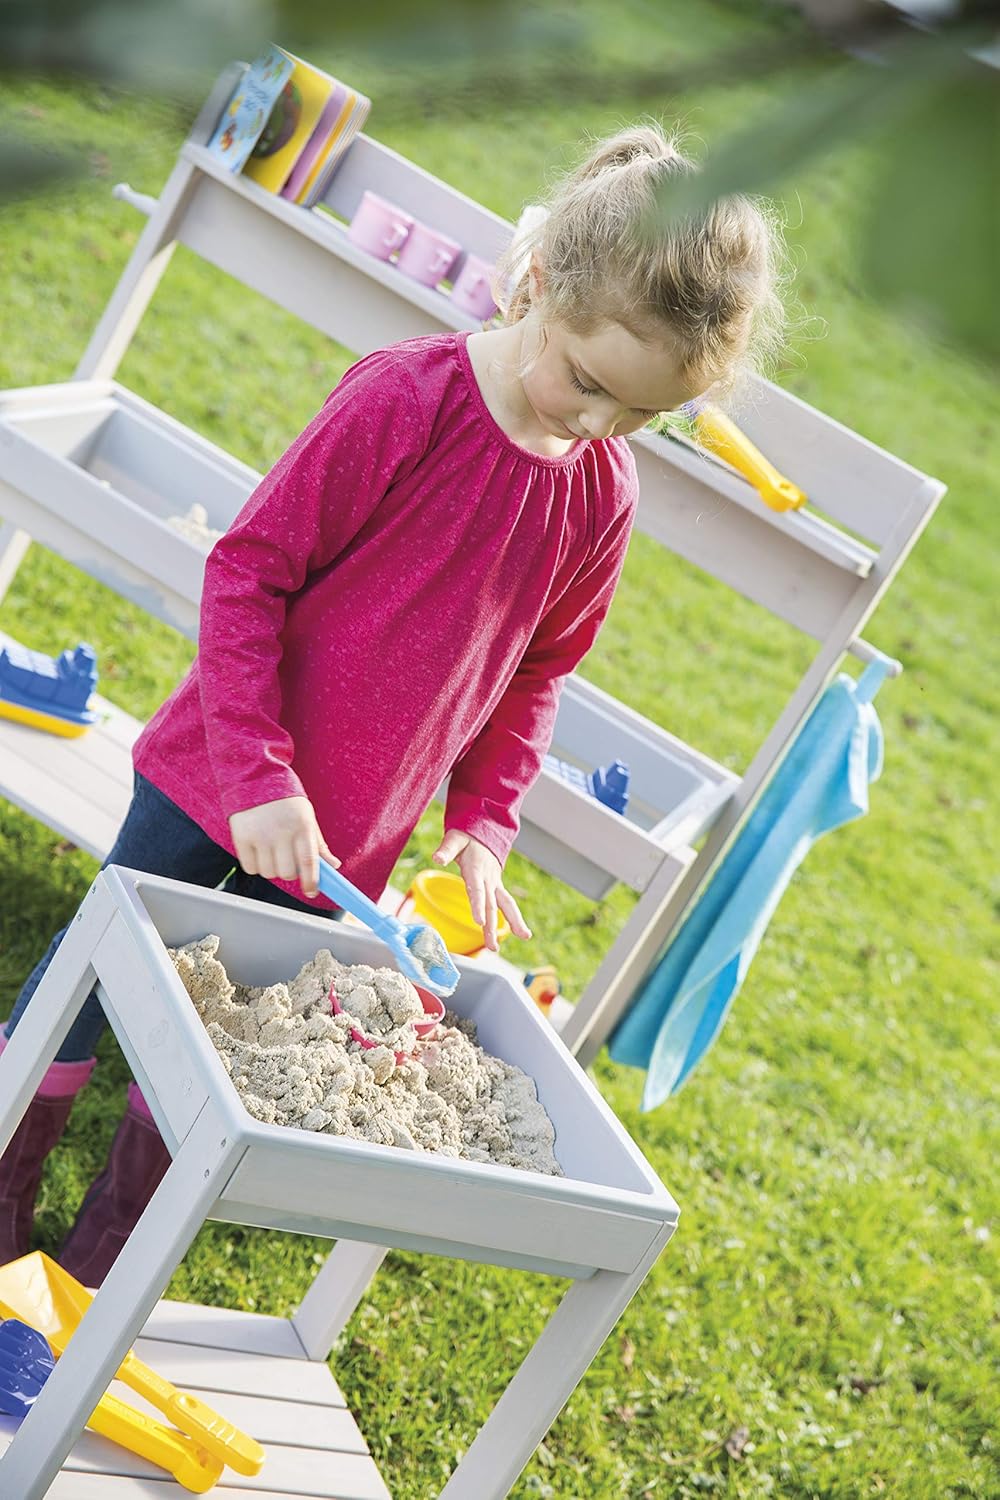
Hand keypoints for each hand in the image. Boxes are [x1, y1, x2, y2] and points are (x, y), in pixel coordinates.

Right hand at [229, 796, 339, 899]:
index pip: (308, 862)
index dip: (311, 882)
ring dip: (272, 868)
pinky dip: (255, 865)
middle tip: (288, 859)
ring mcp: (260, 835)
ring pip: (269, 872)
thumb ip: (318, 844)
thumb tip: (333, 865)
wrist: (255, 777)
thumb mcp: (307, 817)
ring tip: (272, 851)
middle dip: (290, 872)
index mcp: (302, 825)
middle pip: (287, 872)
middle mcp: (281, 831)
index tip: (311, 891)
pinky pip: (250, 867)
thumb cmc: (285, 801)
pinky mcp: (241, 837)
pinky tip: (258, 850)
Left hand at [432, 830, 530, 951]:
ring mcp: (495, 883)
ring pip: (506, 904)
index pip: (477, 890)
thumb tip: (436, 858)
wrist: (485, 831)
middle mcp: (489, 879)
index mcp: (476, 869)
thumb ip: (446, 850)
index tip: (478, 922)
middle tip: (493, 946)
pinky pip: (506, 904)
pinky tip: (518, 932)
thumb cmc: (466, 837)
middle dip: (493, 926)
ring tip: (525, 937)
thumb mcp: (454, 839)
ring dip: (514, 921)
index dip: (478, 905)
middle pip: (492, 904)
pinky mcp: (496, 887)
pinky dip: (512, 918)